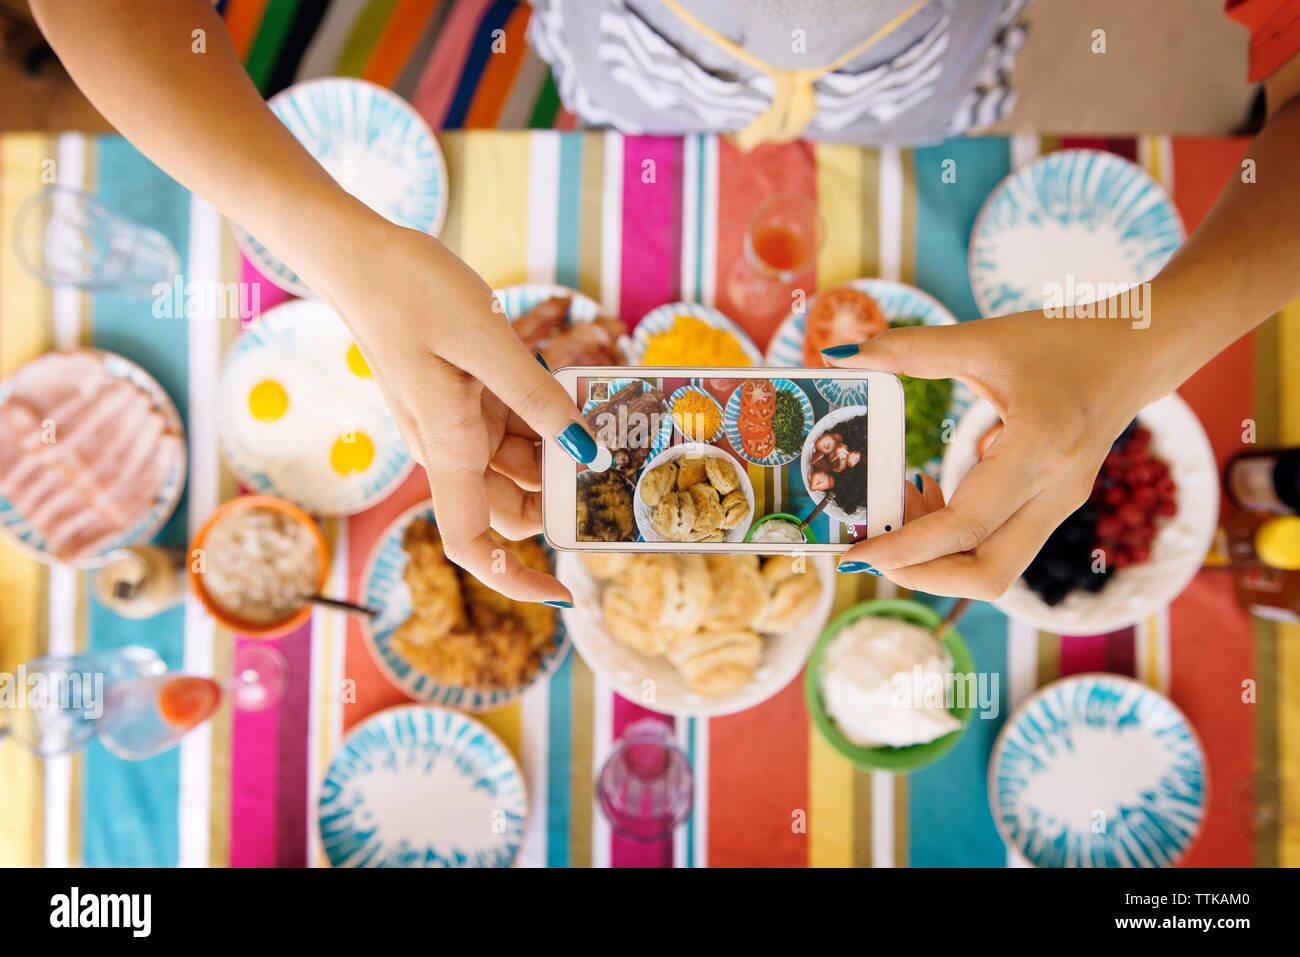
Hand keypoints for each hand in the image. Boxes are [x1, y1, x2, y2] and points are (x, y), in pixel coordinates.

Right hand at [311, 223, 598, 604]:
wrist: (359, 255)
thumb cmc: (410, 292)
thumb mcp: (486, 341)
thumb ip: (538, 399)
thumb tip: (587, 453)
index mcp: (447, 446)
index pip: (471, 543)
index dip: (513, 579)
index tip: (562, 593)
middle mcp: (450, 446)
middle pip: (509, 507)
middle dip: (557, 501)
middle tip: (615, 474)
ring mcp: (455, 422)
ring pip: (518, 464)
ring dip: (558, 454)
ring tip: (609, 426)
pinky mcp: (462, 396)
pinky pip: (512, 424)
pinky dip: (545, 418)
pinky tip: (578, 396)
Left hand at [825, 310, 1169, 599]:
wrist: (1140, 351)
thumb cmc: (1067, 340)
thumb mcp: (986, 338)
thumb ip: (910, 348)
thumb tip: (839, 355)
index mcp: (1040, 448)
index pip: (965, 525)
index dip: (906, 549)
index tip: (855, 554)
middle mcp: (1056, 490)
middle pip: (985, 574)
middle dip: (920, 576)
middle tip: (868, 550)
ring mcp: (1060, 505)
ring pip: (993, 567)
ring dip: (937, 555)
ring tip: (897, 505)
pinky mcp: (1054, 507)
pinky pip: (999, 544)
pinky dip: (955, 538)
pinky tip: (926, 494)